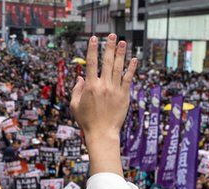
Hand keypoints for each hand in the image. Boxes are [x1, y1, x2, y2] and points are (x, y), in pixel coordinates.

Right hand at [70, 34, 136, 175]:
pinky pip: (128, 79)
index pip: (91, 63)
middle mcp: (103, 85)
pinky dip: (131, 68)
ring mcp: (115, 90)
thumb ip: (76, 90)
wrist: (102, 133)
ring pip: (119, 67)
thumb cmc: (86, 121)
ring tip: (123, 42)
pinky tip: (134, 59)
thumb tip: (80, 78)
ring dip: (121, 53)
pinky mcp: (124, 95)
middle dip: (110, 47)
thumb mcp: (75, 106)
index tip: (94, 39)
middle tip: (112, 35)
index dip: (92, 49)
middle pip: (107, 61)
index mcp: (90, 87)